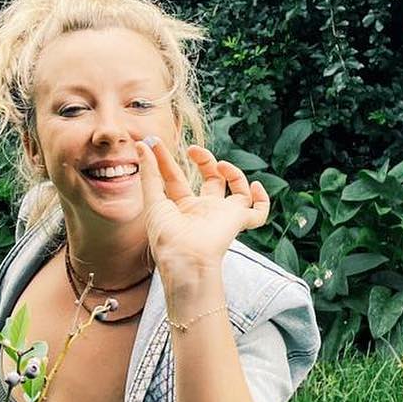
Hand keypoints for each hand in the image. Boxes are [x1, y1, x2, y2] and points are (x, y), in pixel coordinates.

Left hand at [133, 138, 269, 276]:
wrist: (185, 259)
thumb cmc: (167, 237)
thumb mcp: (153, 200)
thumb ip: (149, 173)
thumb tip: (141, 145)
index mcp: (182, 208)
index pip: (176, 177)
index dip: (165, 159)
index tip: (154, 142)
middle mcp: (204, 210)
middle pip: (211, 179)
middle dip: (204, 160)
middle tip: (192, 149)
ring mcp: (223, 215)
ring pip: (238, 191)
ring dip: (233, 173)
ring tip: (221, 165)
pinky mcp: (238, 221)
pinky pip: (258, 213)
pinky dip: (262, 200)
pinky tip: (255, 186)